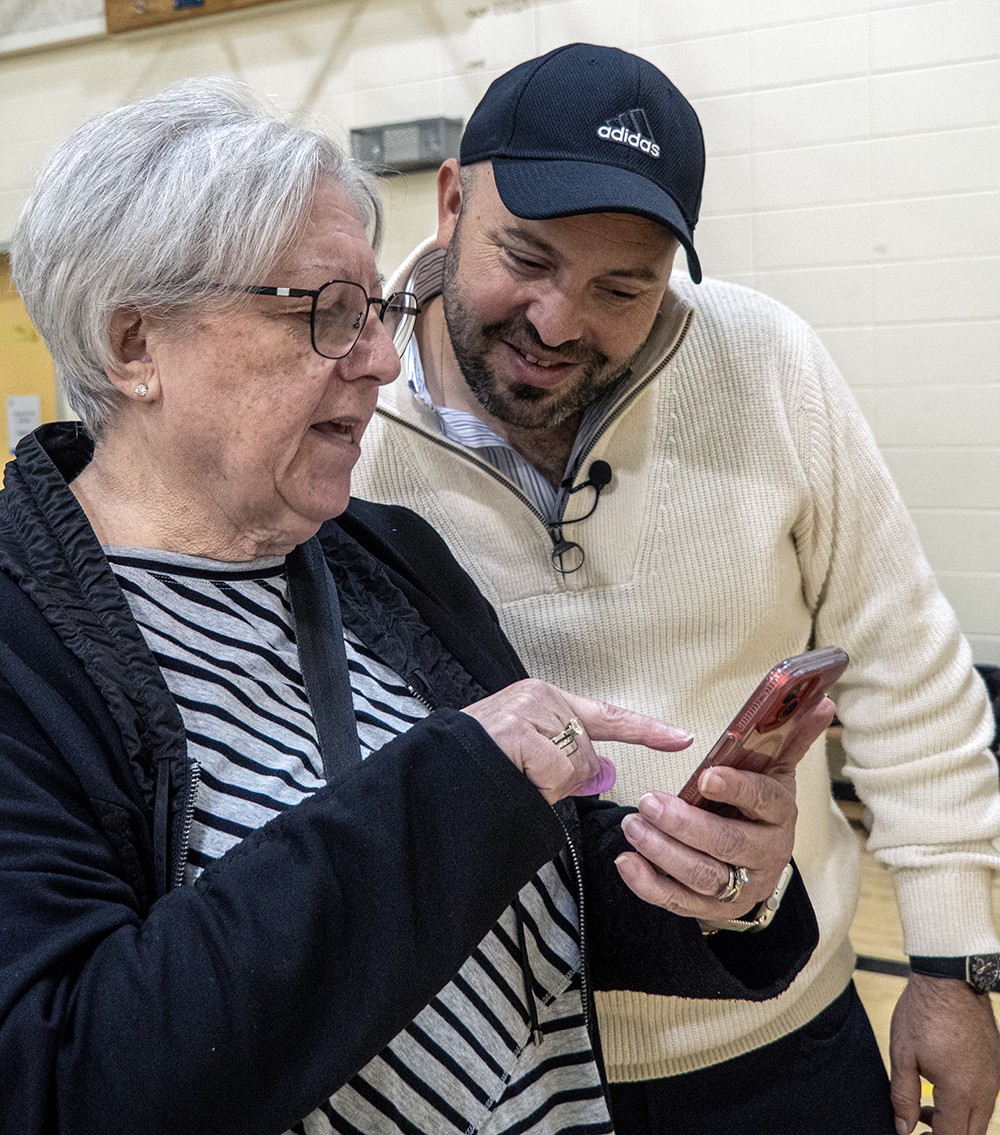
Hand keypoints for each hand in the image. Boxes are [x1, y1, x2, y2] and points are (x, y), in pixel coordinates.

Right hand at [462, 678, 692, 803]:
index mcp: (545, 701)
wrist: (430, 773)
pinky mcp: (518, 728)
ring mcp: (528, 709)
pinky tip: (510, 776)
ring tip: (509, 776)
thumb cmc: (473, 768)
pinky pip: (556, 771)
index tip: (684, 738)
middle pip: (588, 752)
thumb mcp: (527, 761)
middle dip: (563, 779)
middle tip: (523, 779)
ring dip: (546, 784)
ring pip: (575, 763)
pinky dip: (538, 786)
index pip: (608, 716)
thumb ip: (568, 761)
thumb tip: (604, 770)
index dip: (648, 730)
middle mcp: (539, 696)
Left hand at [613, 696, 834, 916]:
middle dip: (686, 824)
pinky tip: (626, 861)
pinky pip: (680, 902)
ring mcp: (741, 886)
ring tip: (632, 825)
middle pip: (729, 844)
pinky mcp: (714, 909)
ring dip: (663, 852)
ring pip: (703, 876)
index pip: (765, 801)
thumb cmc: (757, 804)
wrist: (758, 861)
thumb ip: (791, 735)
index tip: (706, 775)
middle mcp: (766, 854)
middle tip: (648, 801)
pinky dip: (650, 885)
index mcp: (779, 813)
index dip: (737, 789)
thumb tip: (822, 702)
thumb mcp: (774, 768)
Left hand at [890, 973, 999, 1134]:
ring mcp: (994, 1078)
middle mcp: (985, 1090)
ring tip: (926, 1108)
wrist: (950, 979)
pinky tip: (943, 1089)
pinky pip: (986, 1098)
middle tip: (920, 1127)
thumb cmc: (923, 1012)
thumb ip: (903, 1096)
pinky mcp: (996, 1065)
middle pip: (971, 1134)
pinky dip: (967, 1104)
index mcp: (961, 1091)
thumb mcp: (903, 1054)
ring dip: (957, 1122)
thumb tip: (903, 1128)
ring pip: (980, 1118)